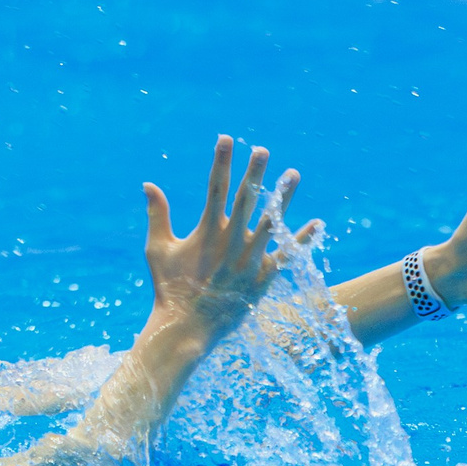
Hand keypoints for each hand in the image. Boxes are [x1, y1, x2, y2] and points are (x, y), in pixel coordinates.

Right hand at [142, 136, 313, 339]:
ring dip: (282, 197)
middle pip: (245, 198)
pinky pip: (287, 255)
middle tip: (262, 149)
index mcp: (205, 230)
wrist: (187, 326)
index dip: (221, 161)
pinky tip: (317, 222)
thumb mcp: (157, 249)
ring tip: (293, 174)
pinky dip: (301, 239)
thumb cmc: (169, 287)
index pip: (214, 186)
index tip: (226, 139)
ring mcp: (249, 258)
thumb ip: (157, 214)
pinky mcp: (263, 277)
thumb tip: (149, 184)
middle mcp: (230, 240)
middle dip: (254, 171)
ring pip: (270, 221)